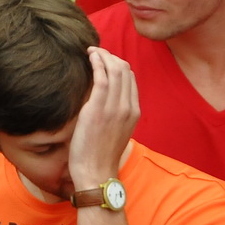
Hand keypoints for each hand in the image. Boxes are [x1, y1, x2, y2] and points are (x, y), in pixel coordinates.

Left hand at [68, 47, 140, 188]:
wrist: (96, 173)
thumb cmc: (100, 156)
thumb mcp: (115, 132)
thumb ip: (115, 115)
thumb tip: (105, 102)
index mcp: (134, 112)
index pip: (131, 78)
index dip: (118, 64)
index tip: (105, 60)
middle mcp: (128, 107)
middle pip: (125, 70)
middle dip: (111, 56)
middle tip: (96, 52)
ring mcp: (115, 108)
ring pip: (115, 70)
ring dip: (103, 55)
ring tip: (91, 51)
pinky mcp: (98, 110)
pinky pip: (102, 77)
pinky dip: (97, 62)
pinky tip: (90, 56)